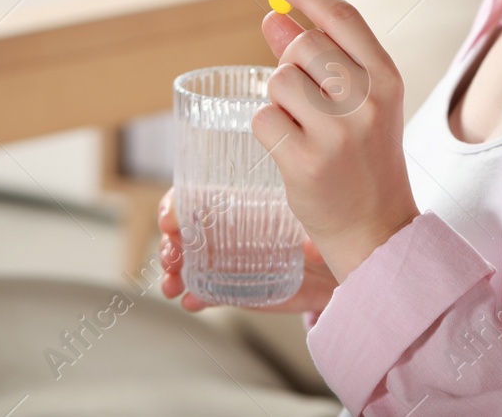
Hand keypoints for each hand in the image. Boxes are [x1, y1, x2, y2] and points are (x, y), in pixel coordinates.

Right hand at [157, 186, 336, 313]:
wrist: (331, 272)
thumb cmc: (320, 235)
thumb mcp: (317, 228)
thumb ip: (313, 237)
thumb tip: (310, 247)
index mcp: (240, 208)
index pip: (198, 199)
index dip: (177, 206)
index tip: (169, 220)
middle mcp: (228, 234)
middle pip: (185, 234)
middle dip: (170, 244)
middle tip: (171, 257)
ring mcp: (228, 264)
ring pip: (188, 266)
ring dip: (174, 275)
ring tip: (172, 286)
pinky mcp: (234, 291)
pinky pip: (207, 295)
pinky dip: (195, 299)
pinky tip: (192, 303)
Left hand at [253, 0, 420, 282]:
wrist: (376, 229)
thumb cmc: (364, 158)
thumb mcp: (358, 103)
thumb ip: (321, 59)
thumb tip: (274, 17)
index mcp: (388, 80)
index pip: (343, 18)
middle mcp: (367, 101)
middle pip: (303, 46)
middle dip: (288, 60)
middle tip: (300, 92)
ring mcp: (337, 133)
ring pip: (278, 82)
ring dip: (277, 99)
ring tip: (302, 128)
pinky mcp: (305, 162)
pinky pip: (263, 120)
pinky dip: (267, 130)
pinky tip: (290, 148)